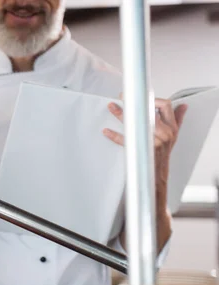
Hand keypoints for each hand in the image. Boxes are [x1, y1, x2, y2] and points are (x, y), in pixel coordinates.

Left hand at [103, 97, 186, 250]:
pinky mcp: (144, 155)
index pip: (166, 105)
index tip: (136, 93)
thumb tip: (183, 106)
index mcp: (172, 130)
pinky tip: (106, 131)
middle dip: (133, 102)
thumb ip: (177, 121)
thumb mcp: (172, 140)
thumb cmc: (162, 161)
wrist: (156, 187)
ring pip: (137, 124)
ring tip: (110, 107)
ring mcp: (155, 145)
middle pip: (150, 111)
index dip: (151, 97)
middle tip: (119, 97)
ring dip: (121, 115)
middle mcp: (166, 136)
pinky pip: (128, 142)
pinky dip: (115, 136)